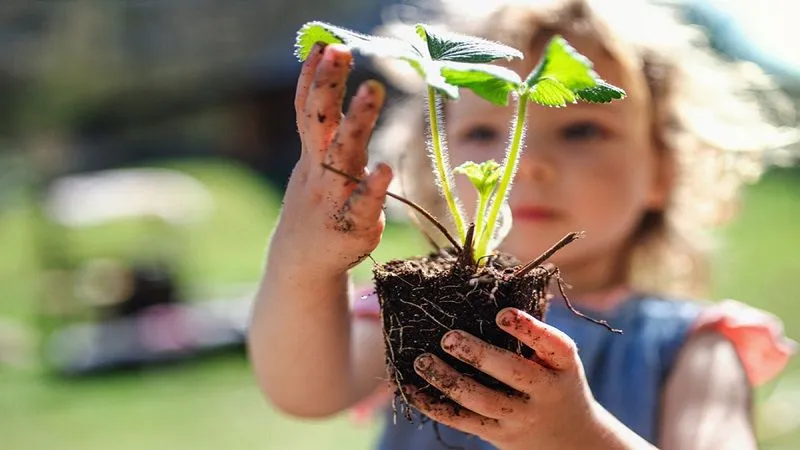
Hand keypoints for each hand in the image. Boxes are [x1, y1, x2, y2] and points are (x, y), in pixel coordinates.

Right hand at [275, 42, 392, 274]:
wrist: (304, 264)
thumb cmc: (318, 203)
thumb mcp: (315, 164)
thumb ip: (324, 127)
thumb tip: (329, 79)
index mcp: (312, 155)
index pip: (308, 109)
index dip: (313, 78)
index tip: (324, 45)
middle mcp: (319, 171)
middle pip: (321, 122)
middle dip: (328, 85)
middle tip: (341, 52)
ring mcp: (334, 197)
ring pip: (343, 155)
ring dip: (356, 122)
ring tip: (370, 90)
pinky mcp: (353, 225)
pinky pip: (362, 205)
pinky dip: (372, 188)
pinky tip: (384, 169)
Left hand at [408, 307, 604, 449]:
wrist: (569, 437)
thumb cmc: (553, 379)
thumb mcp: (556, 358)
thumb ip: (530, 332)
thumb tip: (483, 286)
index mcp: (563, 365)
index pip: (554, 345)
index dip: (529, 329)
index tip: (501, 313)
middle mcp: (545, 392)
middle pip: (514, 374)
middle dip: (479, 355)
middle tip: (448, 338)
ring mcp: (521, 416)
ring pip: (482, 401)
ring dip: (448, 381)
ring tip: (422, 361)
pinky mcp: (498, 433)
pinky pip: (462, 421)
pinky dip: (434, 406)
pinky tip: (411, 389)